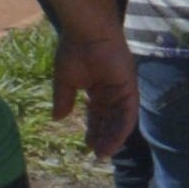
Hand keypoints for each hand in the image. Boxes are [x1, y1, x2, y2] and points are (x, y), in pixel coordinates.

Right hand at [51, 30, 136, 157]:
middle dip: (104, 137)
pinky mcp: (130, 87)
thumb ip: (63, 100)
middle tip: (97, 155)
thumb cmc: (74, 51)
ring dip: (113, 137)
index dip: (93, 129)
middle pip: (110, 119)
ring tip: (104, 154)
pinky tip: (114, 142)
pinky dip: (122, 129)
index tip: (87, 145)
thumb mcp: (64, 81)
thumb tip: (58, 119)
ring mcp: (122, 89)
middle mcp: (112, 90)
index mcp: (97, 87)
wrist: (87, 33)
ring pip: (120, 119)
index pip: (97, 113)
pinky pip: (129, 113)